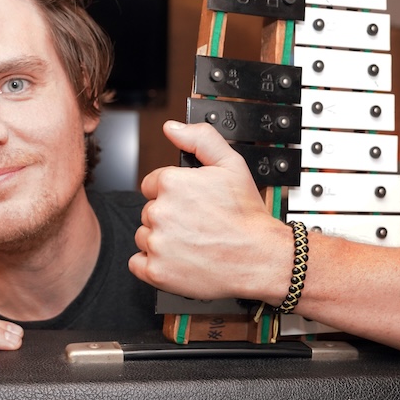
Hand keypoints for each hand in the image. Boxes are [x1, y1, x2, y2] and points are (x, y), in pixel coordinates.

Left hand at [128, 121, 285, 300]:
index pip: (152, 185)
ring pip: (144, 236)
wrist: (260, 258)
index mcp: (172, 184)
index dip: (173, 194)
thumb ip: (200, 138)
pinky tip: (178, 259)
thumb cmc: (247, 216)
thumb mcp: (231, 164)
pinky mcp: (156, 271)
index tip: (190, 203)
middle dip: (168, 217)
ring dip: (161, 240)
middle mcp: (159, 212)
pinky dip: (154, 265)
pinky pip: (138, 263)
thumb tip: (173, 128)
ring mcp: (156, 243)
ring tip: (192, 242)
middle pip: (149, 211)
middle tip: (196, 224)